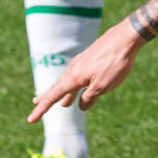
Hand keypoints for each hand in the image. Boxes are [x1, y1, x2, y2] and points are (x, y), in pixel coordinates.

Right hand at [29, 20, 143, 122]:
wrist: (126, 37)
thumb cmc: (114, 63)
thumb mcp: (103, 86)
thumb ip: (89, 97)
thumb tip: (81, 106)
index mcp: (74, 77)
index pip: (53, 96)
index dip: (42, 109)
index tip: (31, 119)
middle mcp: (74, 69)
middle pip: (57, 86)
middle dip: (47, 97)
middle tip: (36, 103)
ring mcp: (82, 62)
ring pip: (69, 80)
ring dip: (64, 92)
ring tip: (63, 103)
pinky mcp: (91, 57)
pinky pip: (78, 74)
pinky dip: (75, 84)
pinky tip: (81, 86)